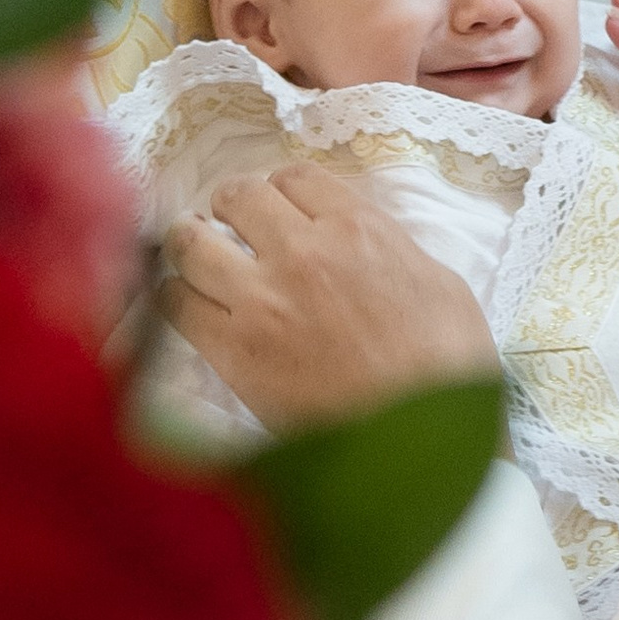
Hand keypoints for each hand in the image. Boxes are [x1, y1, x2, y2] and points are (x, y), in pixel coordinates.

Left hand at [153, 160, 495, 431]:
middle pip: (237, 196)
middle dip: (227, 204)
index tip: (275, 205)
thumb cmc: (446, 370)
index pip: (297, 177)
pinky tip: (180, 302)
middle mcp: (302, 252)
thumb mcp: (442, 287)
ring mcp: (261, 301)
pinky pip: (176, 306)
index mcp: (358, 229)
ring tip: (189, 252)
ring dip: (188, 242)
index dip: (281, 187)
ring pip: (191, 243)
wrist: (420, 442)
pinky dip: (172, 297)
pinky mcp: (233, 352)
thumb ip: (392, 253)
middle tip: (224, 221)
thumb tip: (363, 247)